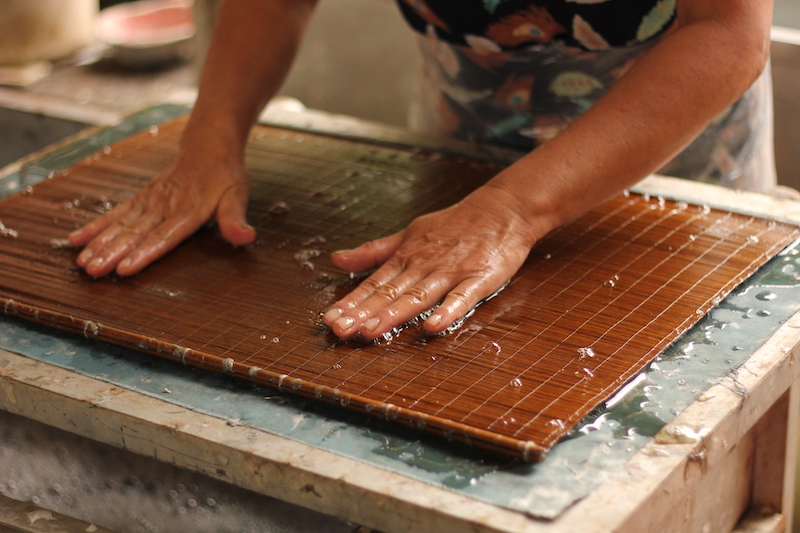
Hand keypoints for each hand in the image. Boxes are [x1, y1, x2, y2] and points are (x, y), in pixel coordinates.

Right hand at [68, 149, 255, 276]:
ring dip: (100, 243)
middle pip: (135, 233)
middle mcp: (164, 206)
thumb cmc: (225, 174)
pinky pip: (115, 212)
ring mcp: (149, 201)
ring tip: (83, 262)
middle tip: (94, 271)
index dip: (144, 253)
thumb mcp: (237, 195)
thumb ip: (235, 219)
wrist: (209, 144)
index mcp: (188, 210)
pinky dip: (96, 225)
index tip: (125, 269)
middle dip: (113, 252)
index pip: (163, 236)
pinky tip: (76, 240)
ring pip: (121, 224)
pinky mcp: (141, 198)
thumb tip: (246, 237)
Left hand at [322, 185, 536, 339]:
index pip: (374, 283)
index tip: (331, 319)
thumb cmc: (454, 225)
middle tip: (341, 330)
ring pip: (419, 296)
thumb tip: (337, 258)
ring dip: (395, 314)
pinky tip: (433, 326)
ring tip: (372, 330)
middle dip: (364, 313)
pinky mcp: (479, 278)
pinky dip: (448, 311)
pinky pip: (462, 297)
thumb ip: (373, 252)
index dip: (351, 302)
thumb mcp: (408, 234)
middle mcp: (424, 265)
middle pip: (390, 293)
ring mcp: (451, 272)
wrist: (502, 210)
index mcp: (406, 257)